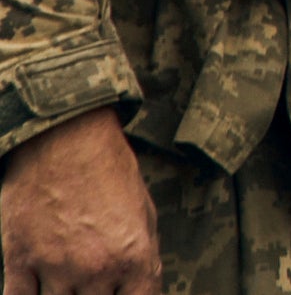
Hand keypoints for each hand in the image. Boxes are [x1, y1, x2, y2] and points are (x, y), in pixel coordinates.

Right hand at [0, 108, 159, 294]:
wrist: (65, 138)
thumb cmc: (109, 169)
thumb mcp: (144, 211)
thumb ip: (142, 257)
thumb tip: (140, 286)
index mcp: (134, 256)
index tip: (124, 294)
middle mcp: (96, 269)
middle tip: (92, 283)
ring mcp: (55, 268)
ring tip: (68, 282)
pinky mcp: (19, 261)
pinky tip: (36, 290)